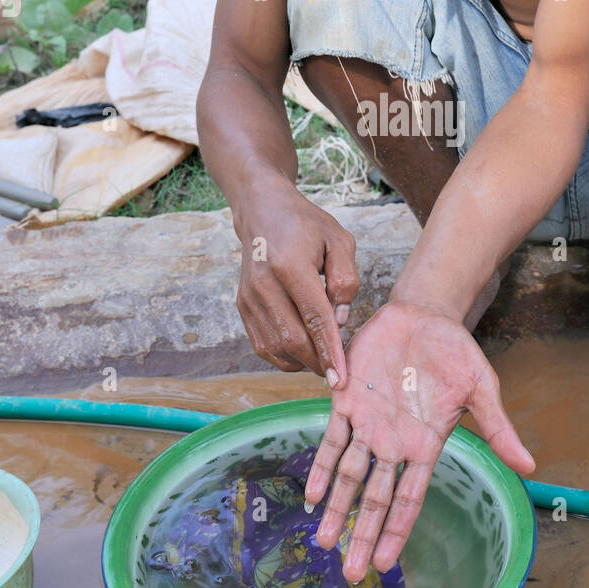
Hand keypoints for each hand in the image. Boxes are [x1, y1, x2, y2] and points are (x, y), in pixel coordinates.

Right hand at [236, 185, 358, 384]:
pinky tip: (302, 352)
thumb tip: (341, 320)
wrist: (263, 211)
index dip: (329, 350)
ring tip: (322, 360)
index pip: (314, 317)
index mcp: (290, 265)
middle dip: (317, 362)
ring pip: (275, 347)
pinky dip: (283, 356)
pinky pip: (262, 344)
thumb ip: (345, 279)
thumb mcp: (339, 240)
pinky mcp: (242, 305)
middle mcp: (264, 284)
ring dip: (301, 362)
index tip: (342, 377)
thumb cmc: (306, 225)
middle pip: (292, 338)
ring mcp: (249, 296)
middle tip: (338, 373)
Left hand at [304, 300, 534, 581]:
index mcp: (425, 447)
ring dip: (335, 508)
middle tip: (349, 573)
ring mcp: (368, 425)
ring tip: (322, 541)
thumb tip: (530, 467)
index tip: (384, 563)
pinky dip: (319, 465)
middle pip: (375, 498)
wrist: (425, 316)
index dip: (395, 532)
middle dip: (362, 534)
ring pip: (348, 475)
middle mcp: (393, 444)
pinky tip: (310, 492)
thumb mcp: (482, 389)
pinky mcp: (347, 401)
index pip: (408, 499)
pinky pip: (331, 439)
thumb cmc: (456, 354)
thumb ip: (498, 429)